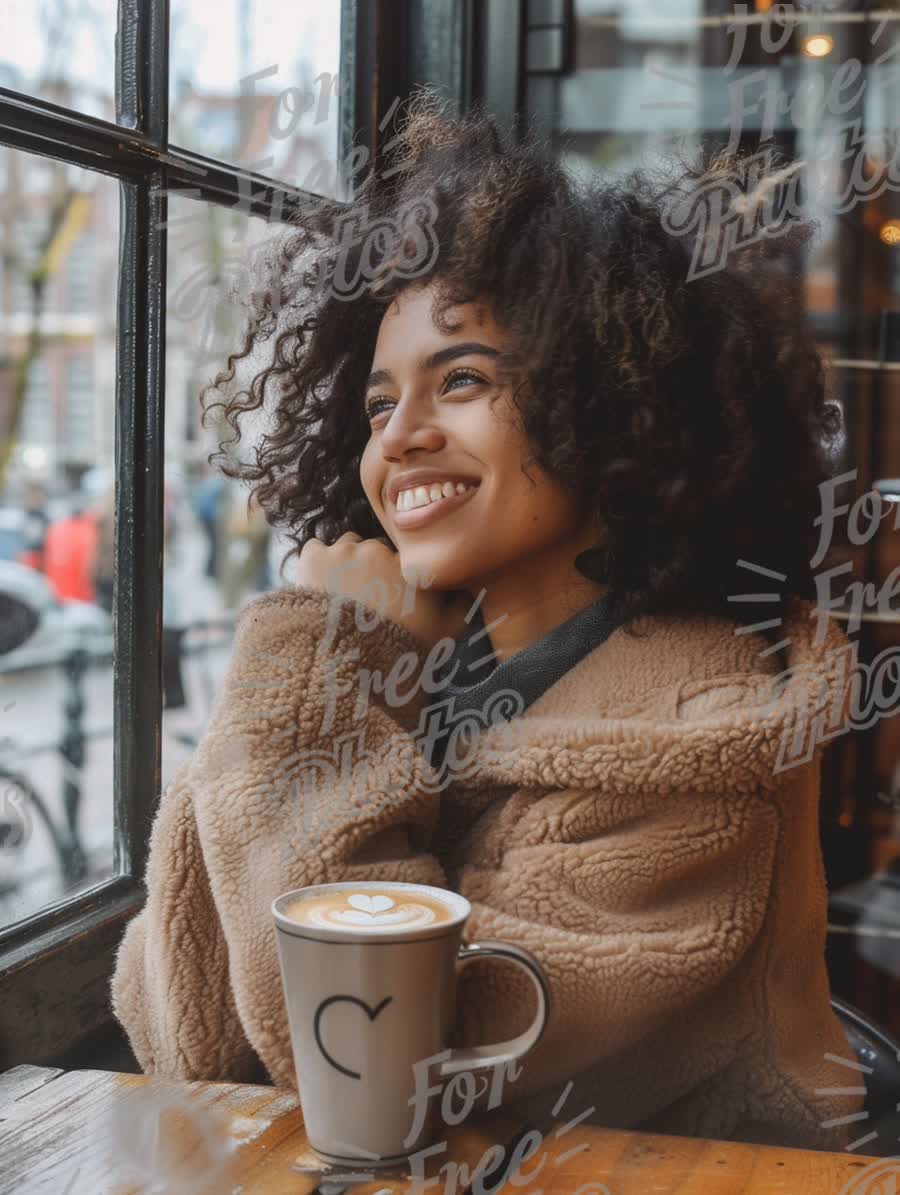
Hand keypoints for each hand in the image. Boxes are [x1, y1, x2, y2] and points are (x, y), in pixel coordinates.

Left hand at [295, 532, 470, 648]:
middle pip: (376, 549)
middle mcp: (381, 550)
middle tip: (367, 597)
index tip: (394, 594)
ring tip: (342, 592)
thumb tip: (468, 592)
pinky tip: (320, 585)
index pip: (406, 557)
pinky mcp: (314, 558)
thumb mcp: (443, 635)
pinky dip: (318, 563)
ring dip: (346, 562)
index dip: (399, 576)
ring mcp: (345, 551)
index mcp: (412, 565)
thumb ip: (461, 608)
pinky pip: (315, 548)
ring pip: (347, 546)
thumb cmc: (397, 650)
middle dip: (373, 566)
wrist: (344, 664)